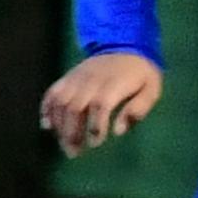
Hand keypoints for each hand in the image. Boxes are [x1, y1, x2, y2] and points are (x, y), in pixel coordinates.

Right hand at [39, 49, 162, 156]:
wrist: (124, 44)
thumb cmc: (140, 73)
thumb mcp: (151, 89)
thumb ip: (138, 109)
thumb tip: (119, 131)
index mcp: (113, 84)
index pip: (100, 105)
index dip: (95, 125)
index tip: (95, 143)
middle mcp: (90, 80)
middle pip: (75, 107)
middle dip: (73, 132)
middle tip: (75, 153)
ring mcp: (76, 78)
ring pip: (60, 103)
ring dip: (59, 126)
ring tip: (65, 146)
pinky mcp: (67, 77)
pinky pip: (52, 93)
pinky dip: (46, 109)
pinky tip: (46, 126)